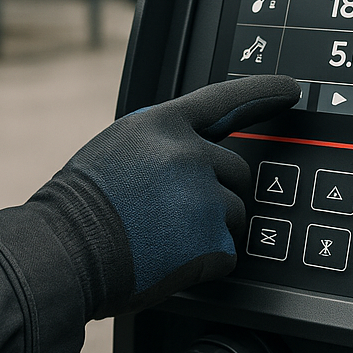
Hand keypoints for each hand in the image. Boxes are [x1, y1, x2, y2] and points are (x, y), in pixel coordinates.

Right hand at [58, 75, 299, 316]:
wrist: (63, 252)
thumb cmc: (77, 208)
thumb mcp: (116, 150)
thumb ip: (161, 145)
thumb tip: (192, 156)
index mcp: (163, 125)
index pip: (226, 100)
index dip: (263, 92)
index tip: (289, 89)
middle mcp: (189, 154)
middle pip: (237, 171)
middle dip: (218, 193)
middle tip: (176, 214)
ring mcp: (204, 197)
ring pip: (235, 214)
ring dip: (210, 229)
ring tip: (164, 238)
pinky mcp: (211, 240)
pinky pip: (227, 254)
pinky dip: (206, 263)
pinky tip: (170, 260)